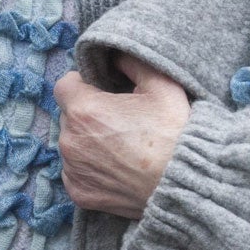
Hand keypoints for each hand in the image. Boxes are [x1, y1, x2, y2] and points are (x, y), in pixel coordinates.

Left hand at [54, 54, 191, 219]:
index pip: (64, 85)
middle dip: (89, 113)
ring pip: (72, 144)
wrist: (184, 181)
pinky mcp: (79, 193)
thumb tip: (116, 56)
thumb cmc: (175, 131)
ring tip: (122, 145)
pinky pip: (76, 171)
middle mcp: (70, 140)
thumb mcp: (163, 85)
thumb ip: (134, 63)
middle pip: (69, 115)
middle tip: (121, 119)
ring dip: (89, 140)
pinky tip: (117, 166)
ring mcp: (73, 169)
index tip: (104, 90)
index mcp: (85, 110)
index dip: (85, 83)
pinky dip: (91, 167)